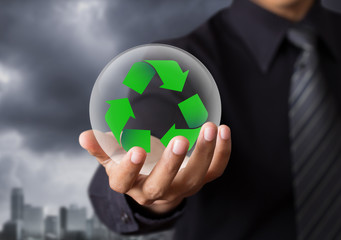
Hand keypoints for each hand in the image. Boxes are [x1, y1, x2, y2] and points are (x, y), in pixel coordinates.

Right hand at [79, 122, 230, 214]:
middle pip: (162, 184)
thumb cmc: (133, 168)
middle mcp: (155, 190)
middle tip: (179, 139)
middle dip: (171, 164)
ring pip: (194, 178)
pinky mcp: (199, 180)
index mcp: (130, 184)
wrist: (156, 186)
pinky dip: (222, 153)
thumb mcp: (113, 159)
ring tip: (210, 128)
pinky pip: (214, 171)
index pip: (124, 181)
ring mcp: (180, 187)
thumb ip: (101, 147)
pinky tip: (223, 131)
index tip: (136, 150)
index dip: (130, 168)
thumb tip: (84, 136)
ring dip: (203, 154)